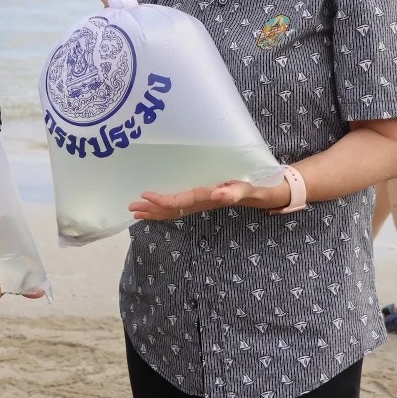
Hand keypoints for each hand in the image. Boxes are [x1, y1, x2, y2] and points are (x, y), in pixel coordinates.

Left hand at [130, 179, 290, 220]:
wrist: (265, 193)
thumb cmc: (255, 187)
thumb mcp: (248, 188)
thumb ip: (235, 191)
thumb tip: (219, 195)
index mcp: (207, 196)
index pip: (180, 200)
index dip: (162, 200)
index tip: (145, 195)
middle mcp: (201, 201)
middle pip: (172, 209)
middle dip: (151, 209)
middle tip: (131, 207)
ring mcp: (201, 201)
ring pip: (174, 209)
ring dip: (155, 210)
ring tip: (136, 210)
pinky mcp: (203, 198)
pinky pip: (181, 205)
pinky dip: (165, 206)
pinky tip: (155, 204)